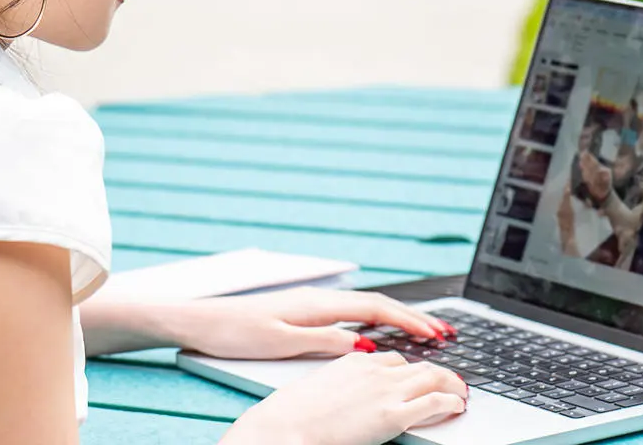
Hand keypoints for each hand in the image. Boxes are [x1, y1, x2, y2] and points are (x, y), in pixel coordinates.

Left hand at [163, 287, 454, 359]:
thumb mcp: (279, 342)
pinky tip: (380, 331)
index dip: (410, 321)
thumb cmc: (233, 331)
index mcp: (317, 305)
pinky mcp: (302, 313)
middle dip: (414, 317)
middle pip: (378, 305)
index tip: (437, 333)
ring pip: (366, 308)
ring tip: (423, 331)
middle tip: (444, 332)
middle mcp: (319, 300)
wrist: (198, 318)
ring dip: (398, 318)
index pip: (376, 309)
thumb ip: (322, 341)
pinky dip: (376, 320)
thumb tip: (362, 343)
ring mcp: (312, 305)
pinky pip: (351, 314)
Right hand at [222, 352, 466, 444]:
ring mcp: (386, 391)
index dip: (413, 369)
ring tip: (461, 394)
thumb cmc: (292, 413)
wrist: (284, 426)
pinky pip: (434, 402)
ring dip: (453, 385)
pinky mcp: (393, 415)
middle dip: (440, 374)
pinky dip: (451, 401)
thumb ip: (341, 386)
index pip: (396, 359)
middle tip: (453, 383)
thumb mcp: (320, 387)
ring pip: (434, 378)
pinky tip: (457, 406)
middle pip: (420, 366)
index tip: (422, 375)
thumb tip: (348, 396)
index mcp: (356, 362)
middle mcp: (376, 370)